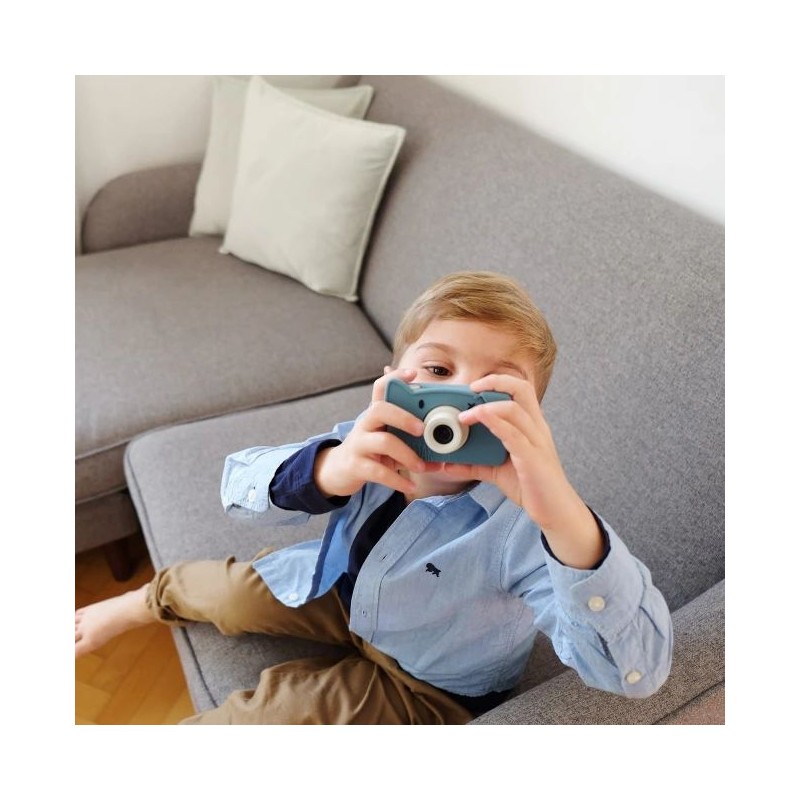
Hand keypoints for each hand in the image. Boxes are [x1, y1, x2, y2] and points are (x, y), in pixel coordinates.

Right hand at [314, 367, 426, 497]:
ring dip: (407, 454)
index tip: (413, 374)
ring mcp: (359, 445)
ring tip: (422, 466)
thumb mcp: (388, 438)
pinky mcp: (356, 466)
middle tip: (422, 429)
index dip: (395, 378)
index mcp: (375, 414)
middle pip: (379, 410)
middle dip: (403, 417)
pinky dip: (397, 480)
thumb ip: (411, 441)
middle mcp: (365, 425)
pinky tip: (410, 485)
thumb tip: (441, 450)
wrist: (340, 470)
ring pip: (383, 442)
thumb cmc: (372, 451)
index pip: (380, 388)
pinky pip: (379, 472)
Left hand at [442, 374, 603, 567]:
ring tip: (464, 415)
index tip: (474, 386)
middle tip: (471, 388)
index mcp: (531, 426)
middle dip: (495, 382)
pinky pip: (514, 434)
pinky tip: (479, 421)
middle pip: (522, 388)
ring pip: (515, 409)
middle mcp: (536, 428)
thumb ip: (475, 464)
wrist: (556, 512)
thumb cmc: (532, 486)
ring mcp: (536, 442)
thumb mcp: (499, 471)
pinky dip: (494, 424)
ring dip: (486, 406)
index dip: (498, 381)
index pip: (520, 390)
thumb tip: (448, 464)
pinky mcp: (532, 459)